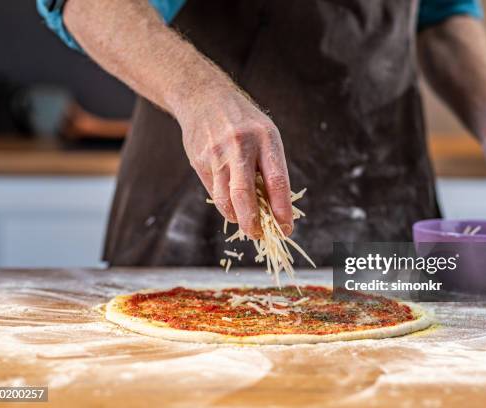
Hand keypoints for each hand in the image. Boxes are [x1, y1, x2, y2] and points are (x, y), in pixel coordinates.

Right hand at [177, 83, 292, 238]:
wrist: (204, 97)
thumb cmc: (244, 122)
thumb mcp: (266, 135)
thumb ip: (269, 168)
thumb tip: (275, 209)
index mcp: (266, 138)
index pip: (277, 181)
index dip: (282, 209)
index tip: (286, 228)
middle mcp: (241, 146)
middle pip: (245, 194)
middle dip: (252, 222)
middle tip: (259, 235)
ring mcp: (217, 154)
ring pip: (225, 198)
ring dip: (236, 217)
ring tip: (246, 223)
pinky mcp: (200, 160)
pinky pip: (214, 191)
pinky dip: (224, 203)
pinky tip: (231, 205)